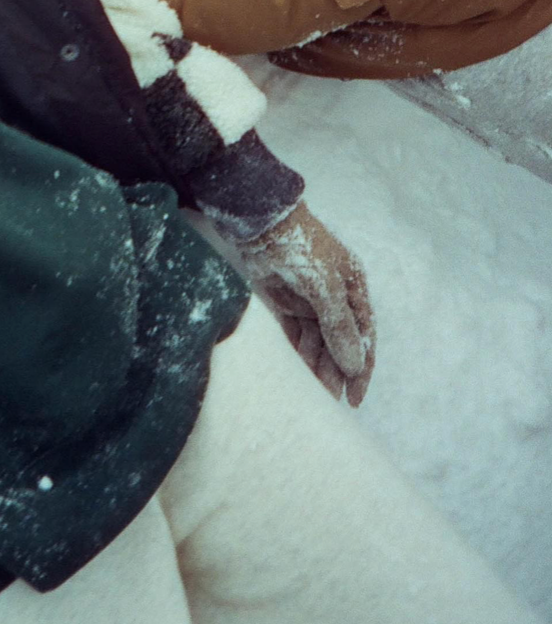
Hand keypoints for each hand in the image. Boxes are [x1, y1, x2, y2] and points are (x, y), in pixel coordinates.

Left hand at [233, 202, 375, 405]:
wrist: (260, 224)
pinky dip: (297, 352)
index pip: (363, 336)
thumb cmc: (301, 249)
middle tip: (327, 399)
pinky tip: (295, 371)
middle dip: (335, 371)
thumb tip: (356, 365)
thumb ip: (340, 326)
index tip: (354, 399)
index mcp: (353, 288)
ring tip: (309, 389)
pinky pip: (296, 334)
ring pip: (317, 341)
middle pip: (340, 343)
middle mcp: (335, 296)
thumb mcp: (325, 287)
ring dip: (315, 364)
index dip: (361, 369)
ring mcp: (310, 300)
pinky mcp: (286, 302)